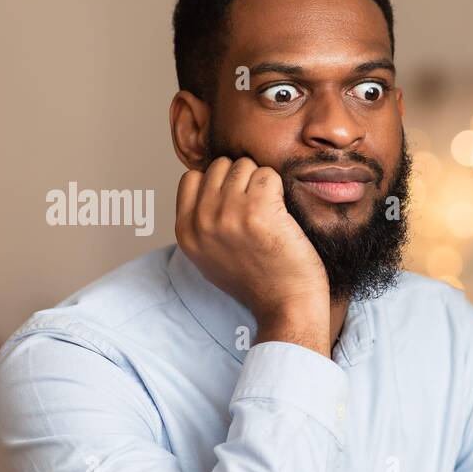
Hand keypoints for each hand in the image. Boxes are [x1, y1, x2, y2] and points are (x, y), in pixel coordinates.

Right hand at [175, 157, 330, 344]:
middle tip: (258, 208)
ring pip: (244, 166)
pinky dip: (279, 188)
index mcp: (185, 231)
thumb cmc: (258, 281)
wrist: (287, 305)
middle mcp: (202, 221)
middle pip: (220, 166)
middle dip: (242, 179)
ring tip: (271, 212)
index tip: (237, 202)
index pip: (191, 177)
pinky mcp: (258, 212)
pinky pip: (268, 174)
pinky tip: (282, 214)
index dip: (217, 182)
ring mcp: (228, 214)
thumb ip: (201, 223)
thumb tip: (204, 183)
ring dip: (262, 182)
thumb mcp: (210, 256)